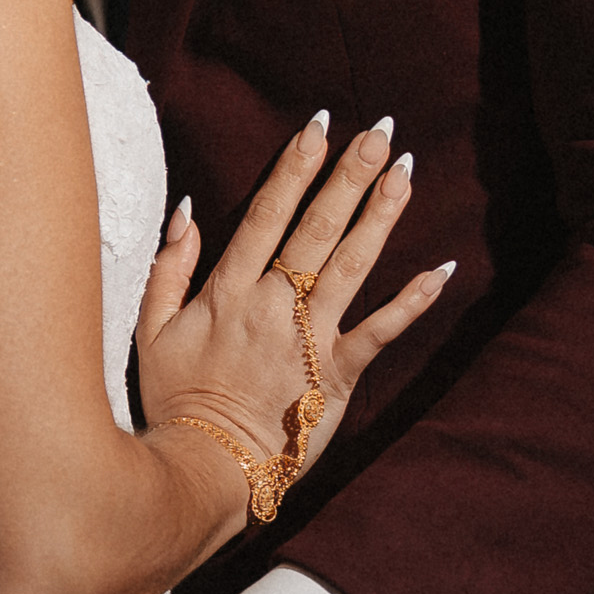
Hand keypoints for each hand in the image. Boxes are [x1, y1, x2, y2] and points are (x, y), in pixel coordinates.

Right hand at [133, 112, 448, 491]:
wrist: (205, 467)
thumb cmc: (177, 400)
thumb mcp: (151, 330)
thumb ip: (168, 269)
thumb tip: (184, 211)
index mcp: (229, 290)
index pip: (266, 214)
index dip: (293, 168)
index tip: (317, 126)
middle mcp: (274, 304)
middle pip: (316, 228)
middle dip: (348, 175)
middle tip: (379, 132)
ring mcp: (309, 338)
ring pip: (352, 266)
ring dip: (380, 217)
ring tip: (405, 172)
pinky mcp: (339, 375)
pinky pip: (381, 332)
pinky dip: (412, 301)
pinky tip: (442, 268)